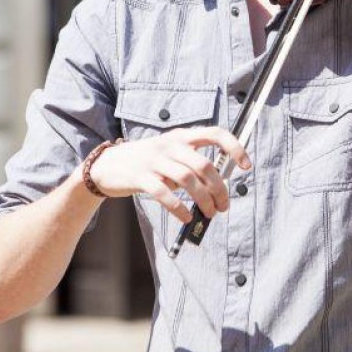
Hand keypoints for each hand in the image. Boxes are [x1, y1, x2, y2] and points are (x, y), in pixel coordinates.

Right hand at [88, 127, 251, 222]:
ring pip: (187, 180)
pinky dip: (178, 207)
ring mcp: (154, 159)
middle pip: (204, 165)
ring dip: (203, 200)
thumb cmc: (146, 162)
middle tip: (223, 206)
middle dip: (219, 188)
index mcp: (181, 137)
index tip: (246, 166)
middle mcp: (170, 144)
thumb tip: (217, 188)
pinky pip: (164, 193)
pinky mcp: (140, 176)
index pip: (215, 134)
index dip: (234, 147)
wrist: (106, 166)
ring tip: (209, 214)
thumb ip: (192, 165)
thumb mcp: (170, 155)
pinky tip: (186, 218)